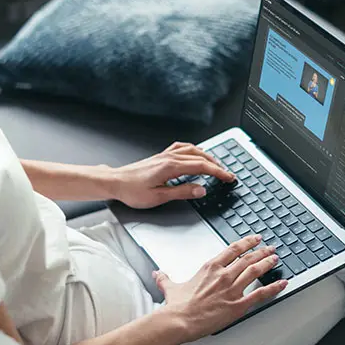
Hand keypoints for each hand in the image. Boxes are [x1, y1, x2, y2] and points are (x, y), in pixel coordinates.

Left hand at [111, 142, 234, 208]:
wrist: (115, 182)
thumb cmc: (132, 190)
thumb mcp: (159, 196)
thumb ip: (182, 192)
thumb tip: (201, 190)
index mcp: (171, 166)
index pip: (202, 166)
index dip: (218, 172)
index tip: (229, 177)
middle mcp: (169, 157)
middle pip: (200, 156)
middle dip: (217, 164)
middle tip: (227, 174)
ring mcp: (164, 155)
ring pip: (192, 150)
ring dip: (207, 156)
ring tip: (216, 164)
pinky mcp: (160, 156)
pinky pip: (181, 148)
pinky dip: (193, 150)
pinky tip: (195, 154)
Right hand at [154, 235, 287, 342]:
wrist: (179, 320)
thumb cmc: (177, 306)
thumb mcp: (170, 287)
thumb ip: (166, 278)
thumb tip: (158, 273)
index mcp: (210, 267)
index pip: (233, 250)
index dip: (246, 243)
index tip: (255, 239)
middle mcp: (223, 275)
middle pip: (247, 258)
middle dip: (261, 252)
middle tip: (271, 248)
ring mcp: (232, 289)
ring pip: (255, 271)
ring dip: (267, 264)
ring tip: (276, 259)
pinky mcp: (238, 305)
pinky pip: (260, 294)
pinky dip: (273, 288)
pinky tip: (282, 283)